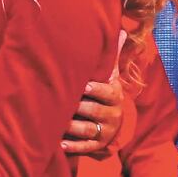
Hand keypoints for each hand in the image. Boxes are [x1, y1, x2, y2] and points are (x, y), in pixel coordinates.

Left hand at [62, 30, 127, 155]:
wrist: (112, 123)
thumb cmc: (104, 93)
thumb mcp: (110, 76)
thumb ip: (111, 56)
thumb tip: (118, 29)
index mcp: (114, 95)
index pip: (107, 92)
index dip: (96, 90)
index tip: (83, 86)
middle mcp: (112, 114)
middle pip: (96, 111)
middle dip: (80, 108)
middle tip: (63, 104)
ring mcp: (105, 131)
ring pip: (89, 130)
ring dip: (73, 127)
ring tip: (58, 123)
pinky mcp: (97, 145)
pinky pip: (85, 147)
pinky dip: (73, 146)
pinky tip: (59, 144)